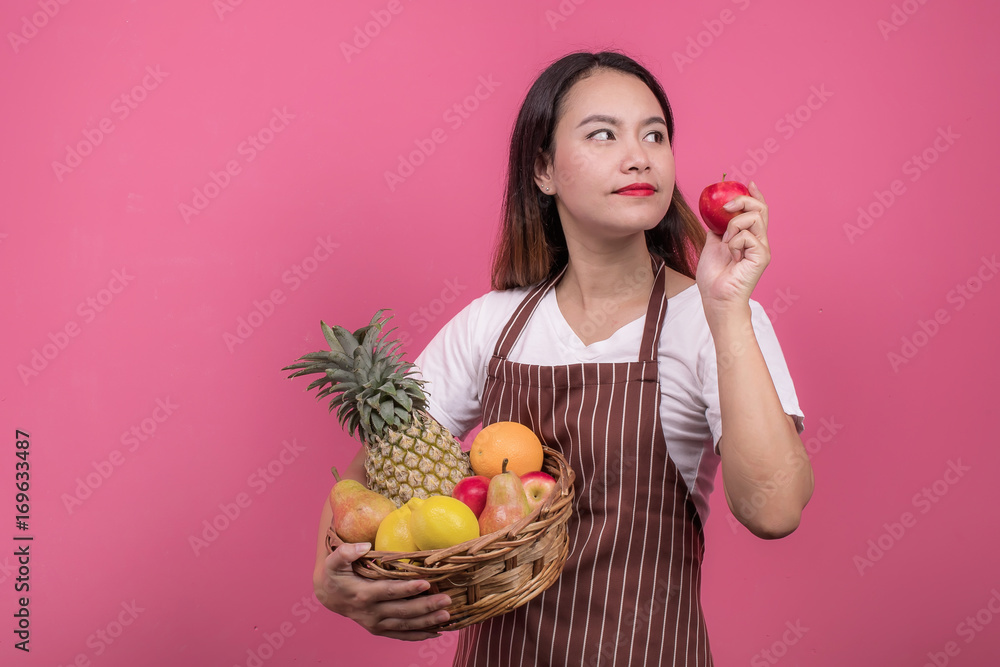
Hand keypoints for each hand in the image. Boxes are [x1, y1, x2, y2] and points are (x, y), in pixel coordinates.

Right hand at [314, 540, 452, 640]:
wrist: (329, 596)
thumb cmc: (336, 575)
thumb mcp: (334, 561)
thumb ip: (346, 552)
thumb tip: (364, 546)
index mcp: (363, 594)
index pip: (390, 591)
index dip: (408, 588)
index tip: (426, 582)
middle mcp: (371, 613)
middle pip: (403, 611)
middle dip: (426, 606)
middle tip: (447, 600)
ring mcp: (376, 624)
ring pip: (406, 625)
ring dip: (427, 622)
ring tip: (447, 615)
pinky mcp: (380, 630)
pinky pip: (402, 635)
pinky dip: (420, 635)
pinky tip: (437, 632)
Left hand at [696, 180, 770, 316]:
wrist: (716, 297)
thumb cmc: (714, 277)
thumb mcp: (712, 245)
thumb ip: (717, 230)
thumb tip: (714, 216)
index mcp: (749, 238)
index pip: (757, 211)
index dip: (755, 195)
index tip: (748, 183)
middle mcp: (758, 241)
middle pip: (760, 209)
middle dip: (743, 200)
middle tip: (726, 206)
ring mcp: (761, 248)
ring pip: (753, 218)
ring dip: (734, 225)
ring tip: (726, 242)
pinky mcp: (761, 256)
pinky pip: (748, 235)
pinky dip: (734, 241)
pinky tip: (731, 255)